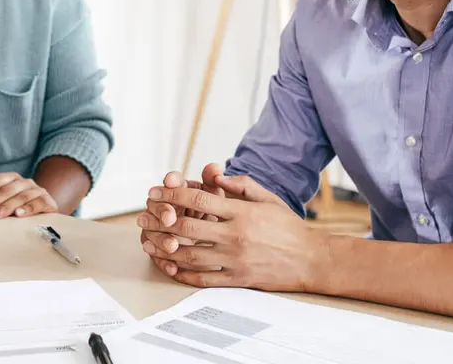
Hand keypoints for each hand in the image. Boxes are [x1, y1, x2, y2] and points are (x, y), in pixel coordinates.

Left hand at [0, 173, 57, 218]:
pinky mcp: (48, 201)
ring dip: (6, 207)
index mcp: (12, 179)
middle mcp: (25, 182)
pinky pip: (38, 203)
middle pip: (7, 189)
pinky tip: (19, 214)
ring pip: (21, 196)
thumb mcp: (0, 202)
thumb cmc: (16, 210)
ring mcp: (38, 191)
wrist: (44, 216)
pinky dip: (28, 208)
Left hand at [138, 174, 327, 291]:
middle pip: (187, 228)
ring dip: (164, 249)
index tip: (156, 192)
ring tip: (148, 242)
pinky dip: (183, 273)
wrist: (311, 259)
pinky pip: (204, 278)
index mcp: (241, 213)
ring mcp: (235, 259)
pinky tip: (169, 266)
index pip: (199, 201)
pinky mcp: (237, 278)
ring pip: (190, 255)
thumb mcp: (267, 198)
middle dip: (160, 221)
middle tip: (142, 217)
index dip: (173, 195)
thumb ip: (240, 185)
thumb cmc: (287, 226)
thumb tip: (216, 174)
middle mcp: (235, 236)